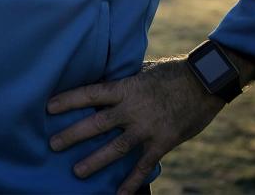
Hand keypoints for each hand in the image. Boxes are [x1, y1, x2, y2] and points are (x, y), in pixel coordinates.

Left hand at [46, 56, 227, 194]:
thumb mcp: (144, 71)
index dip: (69, 100)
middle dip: (73, 135)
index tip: (48, 107)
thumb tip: (105, 84)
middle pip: (97, 124)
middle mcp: (133, 109)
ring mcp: (147, 128)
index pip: (91, 93)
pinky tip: (119, 193)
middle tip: (53, 144)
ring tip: (77, 172)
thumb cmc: (173, 73)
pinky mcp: (163, 142)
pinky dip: (132, 181)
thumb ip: (125, 81)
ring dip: (95, 161)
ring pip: (116, 148)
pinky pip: (144, 165)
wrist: (205, 82)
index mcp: (126, 87)